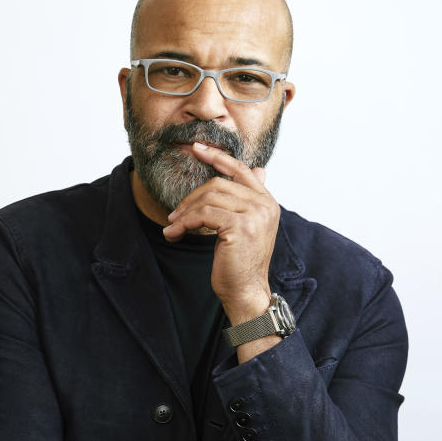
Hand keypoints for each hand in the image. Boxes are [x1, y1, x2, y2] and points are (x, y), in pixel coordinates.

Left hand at [162, 142, 280, 324]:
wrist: (246, 291)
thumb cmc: (240, 262)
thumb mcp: (246, 225)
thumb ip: (247, 199)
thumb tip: (259, 169)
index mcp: (267, 202)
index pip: (241, 170)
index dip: (218, 157)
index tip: (197, 148)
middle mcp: (265, 205)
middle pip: (218, 184)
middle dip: (191, 198)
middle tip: (175, 215)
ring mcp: (255, 215)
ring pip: (209, 198)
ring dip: (185, 213)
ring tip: (173, 227)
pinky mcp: (240, 227)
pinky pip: (204, 214)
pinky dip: (185, 222)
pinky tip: (174, 234)